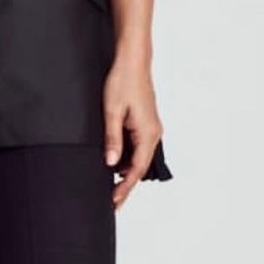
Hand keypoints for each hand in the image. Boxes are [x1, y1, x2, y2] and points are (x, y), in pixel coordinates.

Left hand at [102, 53, 163, 210]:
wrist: (133, 61)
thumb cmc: (123, 81)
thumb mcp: (112, 111)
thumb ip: (112, 139)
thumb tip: (111, 163)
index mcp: (148, 133)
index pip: (136, 169)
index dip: (125, 188)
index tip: (114, 202)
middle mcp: (153, 133)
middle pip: (139, 167)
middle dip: (126, 184)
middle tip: (111, 201)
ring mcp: (151, 128)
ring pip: (139, 157)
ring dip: (126, 171)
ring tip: (110, 185)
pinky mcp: (146, 122)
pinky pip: (138, 146)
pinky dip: (128, 158)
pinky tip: (115, 162)